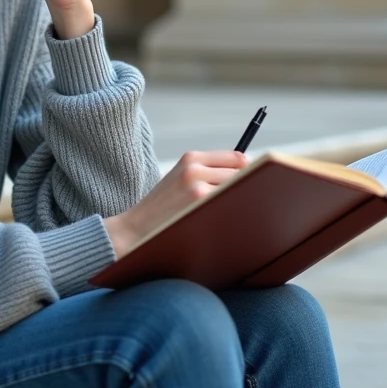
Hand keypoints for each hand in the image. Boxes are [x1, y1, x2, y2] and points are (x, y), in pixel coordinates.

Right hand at [103, 150, 249, 257]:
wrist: (134, 230)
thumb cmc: (162, 208)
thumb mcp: (179, 178)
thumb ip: (207, 172)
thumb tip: (247, 173)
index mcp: (191, 157)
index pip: (237, 158)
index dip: (248, 173)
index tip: (253, 185)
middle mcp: (195, 167)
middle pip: (242, 173)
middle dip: (247, 189)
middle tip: (247, 204)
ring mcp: (197, 186)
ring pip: (237, 189)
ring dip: (240, 202)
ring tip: (233, 215)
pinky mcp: (198, 204)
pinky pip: (228, 205)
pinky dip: (232, 214)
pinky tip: (224, 223)